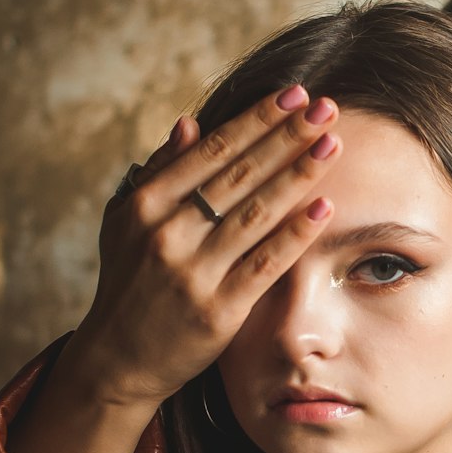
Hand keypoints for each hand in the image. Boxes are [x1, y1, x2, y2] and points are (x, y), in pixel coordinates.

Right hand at [67, 85, 339, 409]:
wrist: (119, 358)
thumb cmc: (129, 282)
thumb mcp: (127, 223)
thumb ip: (159, 173)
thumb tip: (190, 124)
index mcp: (146, 203)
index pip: (212, 150)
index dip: (256, 119)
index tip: (293, 94)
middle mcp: (167, 233)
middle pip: (239, 174)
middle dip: (287, 136)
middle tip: (327, 107)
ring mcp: (193, 272)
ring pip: (256, 213)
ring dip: (299, 173)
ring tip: (332, 143)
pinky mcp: (218, 310)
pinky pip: (265, 264)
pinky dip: (296, 235)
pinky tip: (325, 208)